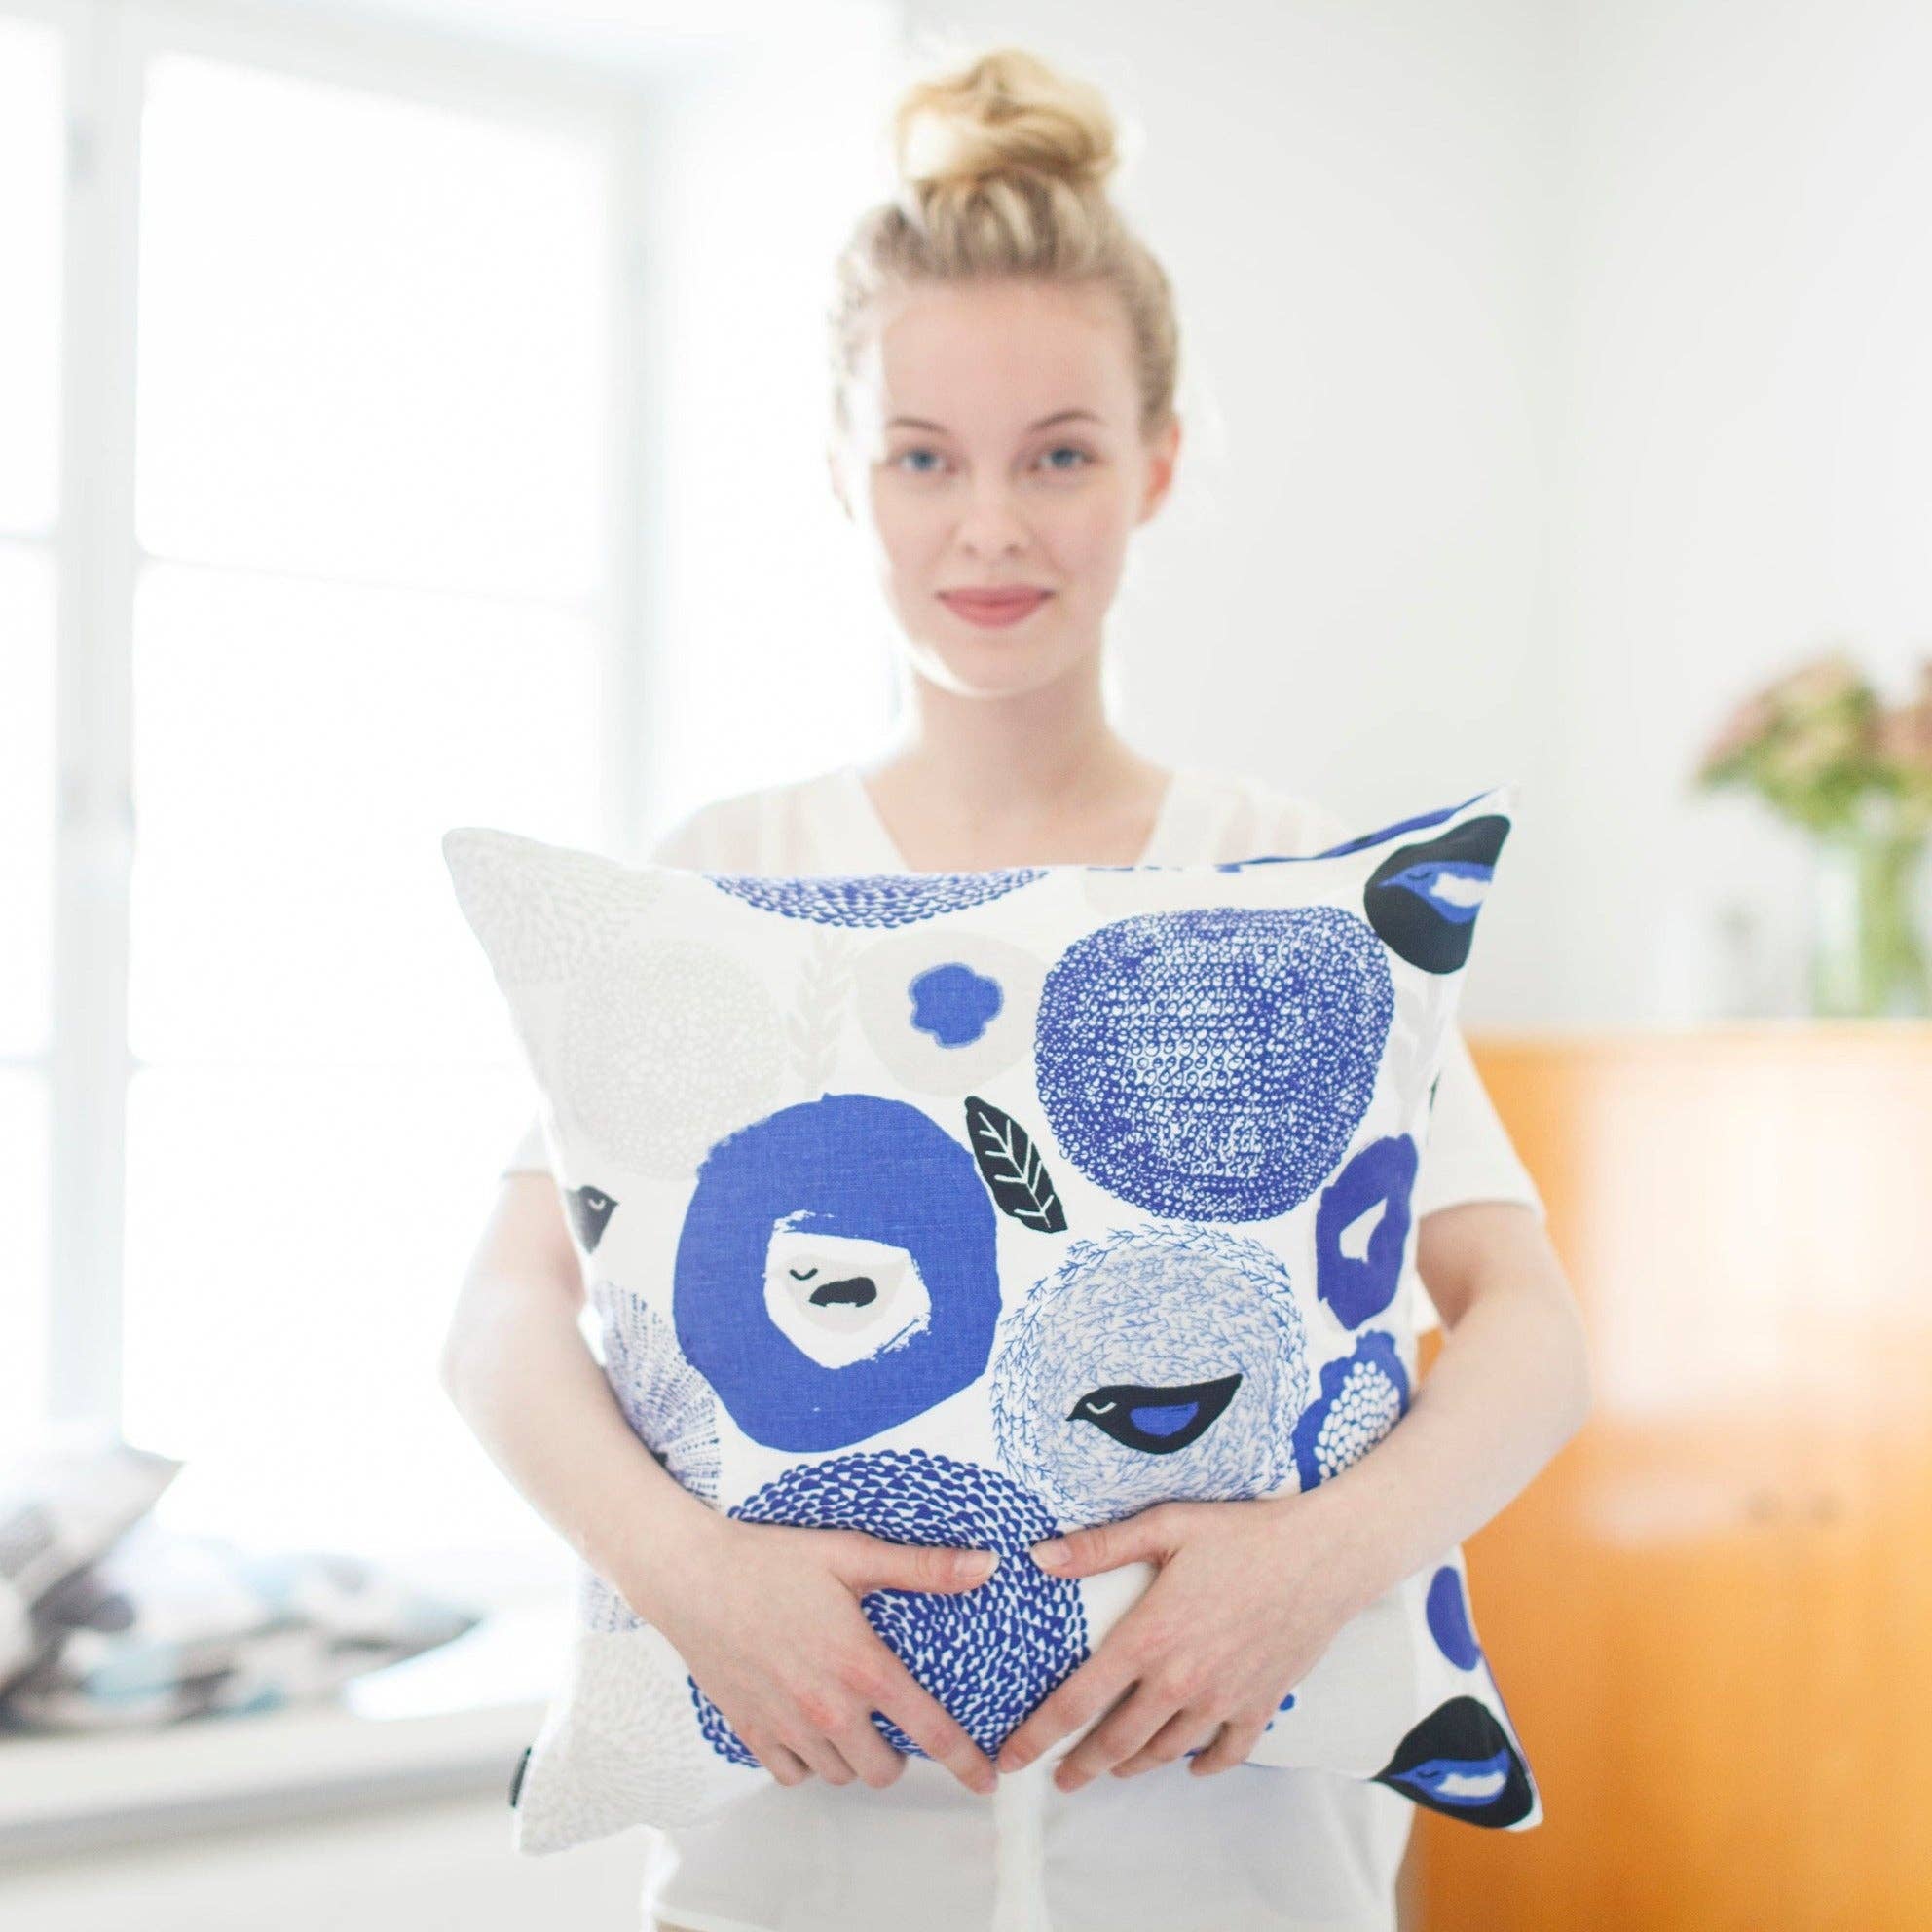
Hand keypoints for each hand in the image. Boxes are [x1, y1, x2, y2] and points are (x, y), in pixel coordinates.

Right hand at [626, 1511, 1003, 1797]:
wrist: (693, 1575)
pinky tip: (807, 1724)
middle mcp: (827, 1708)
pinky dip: (807, 1759)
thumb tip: (985, 1567)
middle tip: (891, 1717)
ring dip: (852, 1755)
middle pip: (883, 1770)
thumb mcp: (852, 1554)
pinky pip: (792, 1775)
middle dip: (898, 1753)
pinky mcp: (750, 1731)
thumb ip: (922, 1568)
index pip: (930, 1730)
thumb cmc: (772, 1560)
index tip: (987, 1780)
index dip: (966, 1760)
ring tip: (848, 1715)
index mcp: (861, 1666)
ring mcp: (786, 1726)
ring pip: (839, 1774)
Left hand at [994, 1487, 1367, 1789]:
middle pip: (1116, 1742)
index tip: (1010, 1759)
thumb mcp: (1166, 1525)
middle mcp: (1179, 1681)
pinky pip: (1223, 1754)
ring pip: (1163, 1752)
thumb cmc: (1242, 1534)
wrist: (1323, 1557)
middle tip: (1060, 1777)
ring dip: (1131, 1766)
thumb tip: (1041, 1557)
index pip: (1077, 1700)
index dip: (1038, 1735)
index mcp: (1147, 1637)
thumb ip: (1100, 1546)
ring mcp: (1221, 1701)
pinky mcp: (1258, 1707)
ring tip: (1111, 1768)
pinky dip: (1200, 1765)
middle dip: (1081, 1765)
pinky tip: (1187, 1762)